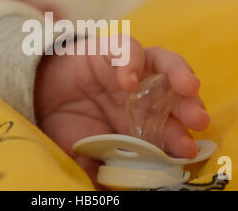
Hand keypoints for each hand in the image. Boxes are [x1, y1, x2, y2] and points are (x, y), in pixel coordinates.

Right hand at [33, 36, 209, 183]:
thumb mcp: (84, 153)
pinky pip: (128, 48)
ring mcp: (129, 69)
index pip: (169, 126)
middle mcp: (141, 93)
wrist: (39, 93)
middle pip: (175, 95)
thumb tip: (122, 190)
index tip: (187, 151)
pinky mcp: (110, 49)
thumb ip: (103, 168)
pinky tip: (126, 80)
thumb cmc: (66, 123)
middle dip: (189, 106)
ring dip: (178, 74)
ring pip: (164, 62)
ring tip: (188, 87)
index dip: (179, 137)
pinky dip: (131, 61)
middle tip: (198, 119)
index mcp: (140, 120)